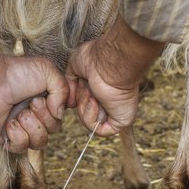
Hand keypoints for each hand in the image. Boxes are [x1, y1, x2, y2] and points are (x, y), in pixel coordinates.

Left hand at [0, 54, 68, 152]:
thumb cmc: (15, 73)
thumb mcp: (47, 70)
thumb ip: (63, 90)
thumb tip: (59, 114)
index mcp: (44, 101)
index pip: (59, 117)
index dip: (54, 112)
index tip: (42, 98)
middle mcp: (34, 115)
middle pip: (53, 130)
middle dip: (43, 118)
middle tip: (30, 103)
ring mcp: (21, 128)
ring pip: (40, 143)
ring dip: (31, 128)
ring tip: (18, 115)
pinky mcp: (7, 138)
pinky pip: (21, 148)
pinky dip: (17, 136)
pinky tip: (9, 123)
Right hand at [65, 15, 164, 135]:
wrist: (107, 61)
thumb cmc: (95, 58)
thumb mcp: (75, 68)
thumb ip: (70, 85)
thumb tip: (68, 102)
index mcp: (102, 90)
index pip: (85, 104)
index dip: (78, 98)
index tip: (80, 85)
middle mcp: (110, 102)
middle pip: (86, 114)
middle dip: (81, 102)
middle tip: (88, 88)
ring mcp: (116, 112)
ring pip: (91, 123)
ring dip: (85, 108)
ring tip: (92, 93)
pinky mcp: (121, 120)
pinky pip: (100, 130)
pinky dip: (91, 119)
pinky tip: (95, 102)